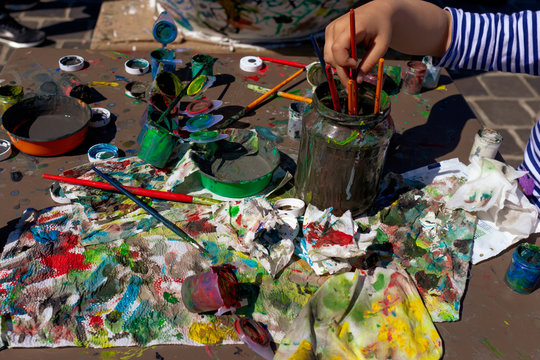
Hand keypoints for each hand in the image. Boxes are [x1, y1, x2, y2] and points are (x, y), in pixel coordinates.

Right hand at [324, 0, 450, 87]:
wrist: (377, 12)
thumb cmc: (381, 28)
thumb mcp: (381, 46)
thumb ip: (370, 62)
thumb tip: (358, 80)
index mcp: (351, 26)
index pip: (338, 48)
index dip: (344, 62)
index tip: (356, 67)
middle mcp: (337, 26)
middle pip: (331, 56)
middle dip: (342, 71)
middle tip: (354, 81)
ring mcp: (331, 29)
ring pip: (328, 57)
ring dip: (339, 66)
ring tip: (353, 69)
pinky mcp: (329, 33)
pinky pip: (329, 53)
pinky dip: (338, 60)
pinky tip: (349, 62)